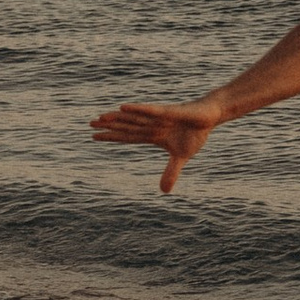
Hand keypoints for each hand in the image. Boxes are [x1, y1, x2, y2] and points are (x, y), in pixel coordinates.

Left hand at [92, 100, 216, 193]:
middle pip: (127, 126)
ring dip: (118, 117)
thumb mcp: (181, 157)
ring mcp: (159, 117)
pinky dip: (137, 110)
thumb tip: (164, 192)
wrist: (209, 117)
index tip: (94, 137)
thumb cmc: (194, 133)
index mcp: (152, 135)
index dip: (112, 137)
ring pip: (135, 118)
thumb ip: (171, 172)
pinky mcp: (169, 111)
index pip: (128, 137)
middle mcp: (152, 125)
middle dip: (109, 126)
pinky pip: (150, 111)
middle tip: (90, 124)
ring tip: (101, 117)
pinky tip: (123, 108)